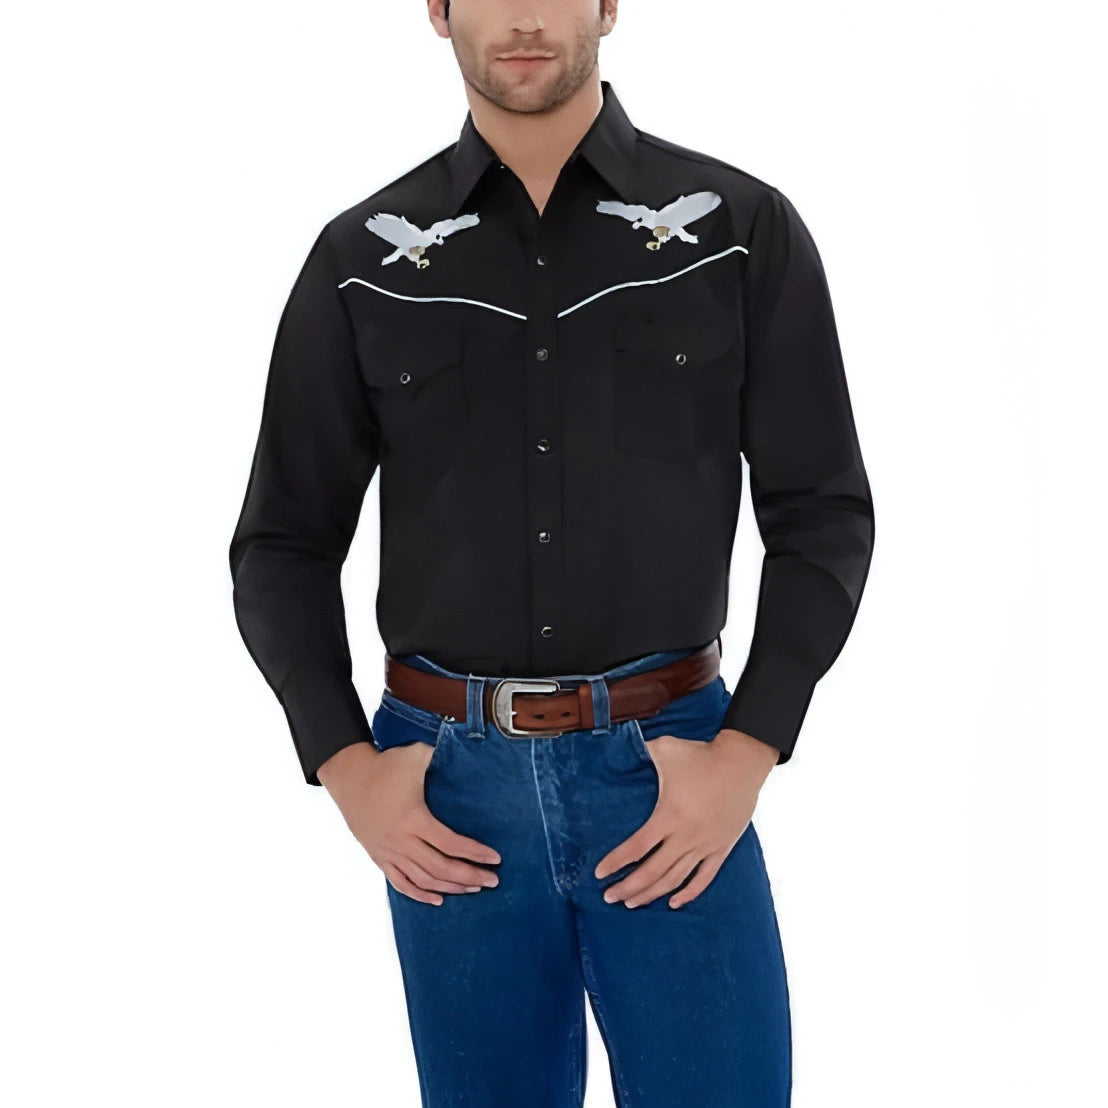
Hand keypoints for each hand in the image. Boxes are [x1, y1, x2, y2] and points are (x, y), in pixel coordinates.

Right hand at [317, 741, 500, 904]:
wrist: (349, 777)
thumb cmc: (384, 765)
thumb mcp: (414, 754)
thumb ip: (441, 752)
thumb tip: (465, 744)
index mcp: (414, 818)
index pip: (451, 844)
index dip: (475, 853)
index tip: (495, 858)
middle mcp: (401, 840)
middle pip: (440, 868)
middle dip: (470, 876)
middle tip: (493, 881)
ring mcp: (388, 851)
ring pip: (423, 879)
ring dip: (450, 887)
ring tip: (472, 888)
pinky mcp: (379, 856)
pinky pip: (400, 883)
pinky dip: (419, 894)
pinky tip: (438, 899)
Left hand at [593, 727, 778, 908]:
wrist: (742, 762)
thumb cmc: (701, 755)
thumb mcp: (665, 749)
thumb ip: (638, 751)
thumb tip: (617, 747)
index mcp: (668, 816)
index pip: (636, 848)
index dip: (616, 863)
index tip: (599, 873)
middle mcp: (686, 836)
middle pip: (652, 872)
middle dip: (628, 887)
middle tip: (609, 897)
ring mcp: (706, 845)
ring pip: (675, 879)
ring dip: (652, 894)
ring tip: (632, 903)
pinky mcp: (722, 848)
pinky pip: (705, 878)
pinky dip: (689, 893)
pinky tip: (674, 903)